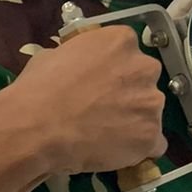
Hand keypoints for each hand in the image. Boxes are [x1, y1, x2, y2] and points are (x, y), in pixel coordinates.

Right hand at [0, 26, 166, 184]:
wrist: (38, 127)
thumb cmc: (39, 88)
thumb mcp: (54, 55)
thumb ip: (79, 58)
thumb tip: (76, 68)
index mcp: (121, 40)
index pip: (128, 53)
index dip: (114, 70)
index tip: (101, 83)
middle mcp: (144, 66)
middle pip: (144, 79)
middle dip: (129, 92)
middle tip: (104, 108)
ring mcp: (151, 102)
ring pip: (150, 112)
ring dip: (134, 120)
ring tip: (107, 134)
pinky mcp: (151, 134)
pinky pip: (154, 143)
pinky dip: (139, 148)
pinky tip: (118, 151)